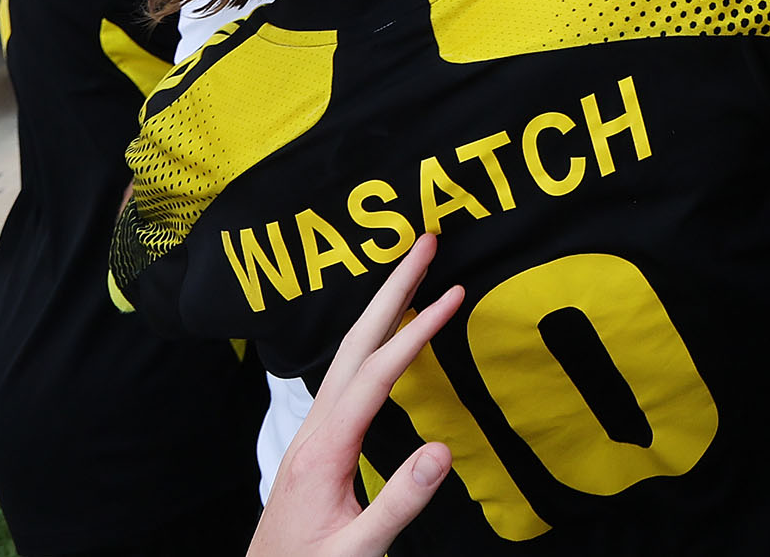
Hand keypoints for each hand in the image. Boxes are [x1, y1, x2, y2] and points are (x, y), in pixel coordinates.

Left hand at [246, 231, 463, 556]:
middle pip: (356, 344)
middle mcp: (315, 431)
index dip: (418, 331)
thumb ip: (399, 502)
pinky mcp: (320, 443)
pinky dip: (375, 340)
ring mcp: (313, 435)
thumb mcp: (359, 549)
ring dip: (383, 308)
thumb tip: (444, 449)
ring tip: (415, 271)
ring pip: (349, 355)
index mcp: (326, 450)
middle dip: (393, 289)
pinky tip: (389, 336)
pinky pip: (349, 375)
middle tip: (426, 242)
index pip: (377, 374)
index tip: (456, 294)